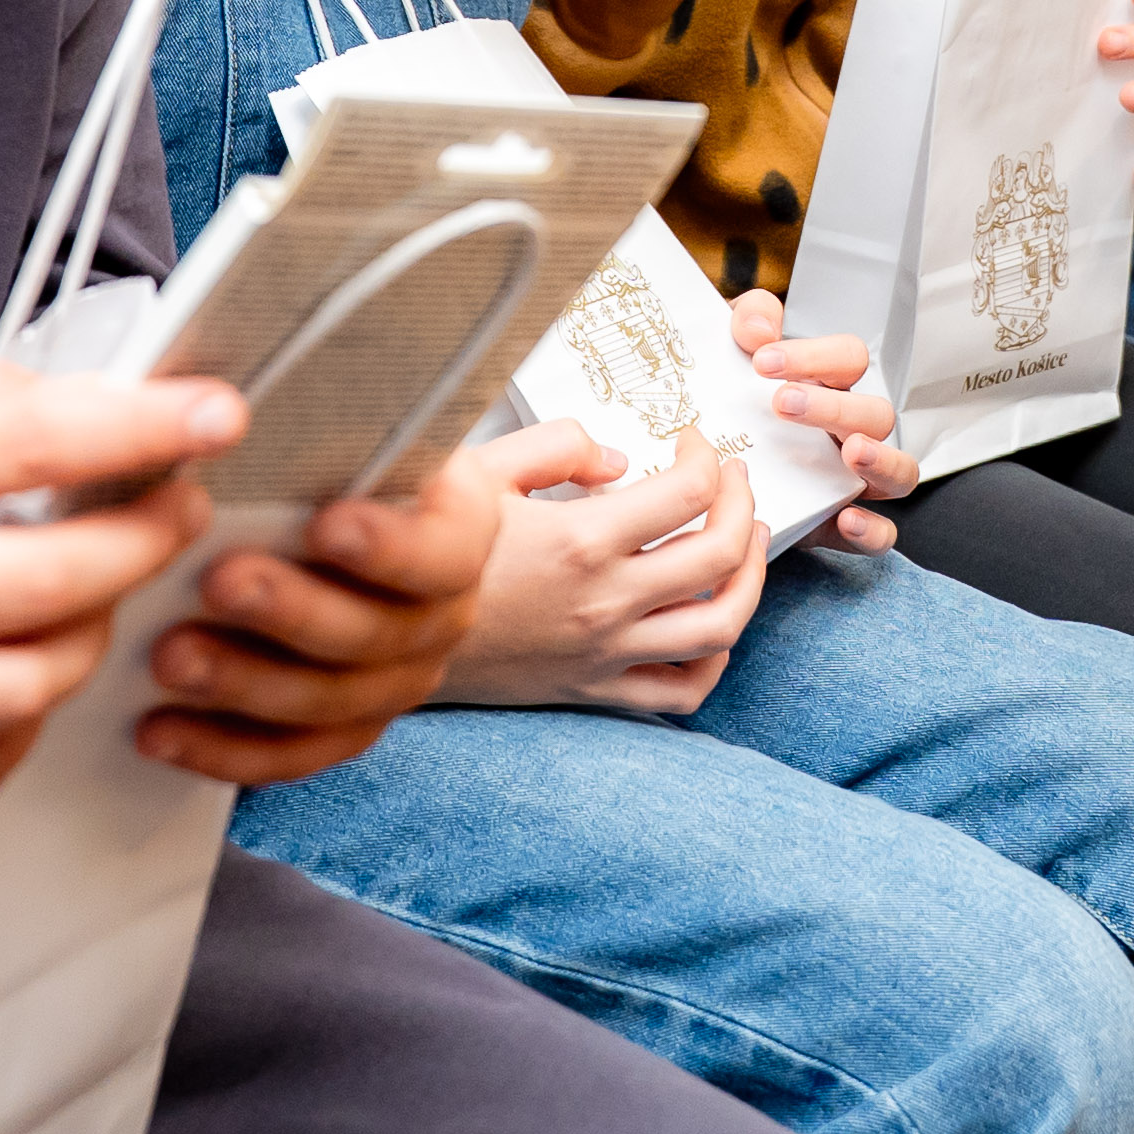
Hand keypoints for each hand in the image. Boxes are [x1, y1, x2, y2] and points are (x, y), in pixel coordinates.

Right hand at [0, 355, 236, 810]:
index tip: (217, 414)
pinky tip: (11, 665)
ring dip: (89, 633)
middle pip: (49, 582)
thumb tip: (97, 405)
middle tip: (174, 509)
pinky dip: (20, 717)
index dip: (142, 430)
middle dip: (143, 539)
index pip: (26, 443)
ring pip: (28, 686)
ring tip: (84, 589)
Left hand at [148, 446, 512, 779]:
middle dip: (290, 611)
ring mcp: (396, 682)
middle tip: (218, 581)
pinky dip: (222, 748)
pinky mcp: (344, 730)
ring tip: (169, 657)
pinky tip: (159, 730)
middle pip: (375, 634)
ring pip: (329, 703)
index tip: (327, 523)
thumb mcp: (346, 432)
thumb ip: (318, 428)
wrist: (357, 529)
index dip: (390, 546)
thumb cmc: (338, 467)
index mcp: (458, 529)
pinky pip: (290, 755)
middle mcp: (441, 616)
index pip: (443, 550)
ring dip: (243, 683)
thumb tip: (231, 406)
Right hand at [434, 422, 763, 712]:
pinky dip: (713, 660)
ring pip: (719, 627)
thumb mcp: (478, 472)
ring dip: (750, 580)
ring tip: (746, 544)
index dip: (706, 456)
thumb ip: (555, 446)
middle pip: (720, 555)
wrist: (383, 636)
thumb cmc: (426, 549)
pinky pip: (681, 691)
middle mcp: (604, 601)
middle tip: (732, 480)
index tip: (692, 441)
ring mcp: (604, 652)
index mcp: (580, 540)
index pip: (688, 492)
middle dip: (742, 505)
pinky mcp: (592, 688)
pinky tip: (710, 626)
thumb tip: (617, 458)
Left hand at [724, 290, 911, 547]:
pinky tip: (846, 519)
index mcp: (832, 385)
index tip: (762, 361)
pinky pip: (882, 534)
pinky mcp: (838, 526)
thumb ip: (750, 320)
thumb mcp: (731, 351)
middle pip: (877, 413)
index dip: (814, 355)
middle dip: (835, 406)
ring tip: (851, 451)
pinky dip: (873, 531)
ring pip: (901, 473)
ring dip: (881, 459)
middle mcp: (852, 431)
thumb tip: (762, 329)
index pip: (850, 358)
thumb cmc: (728, 399)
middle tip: (784, 404)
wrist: (701, 472)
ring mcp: (853, 481)